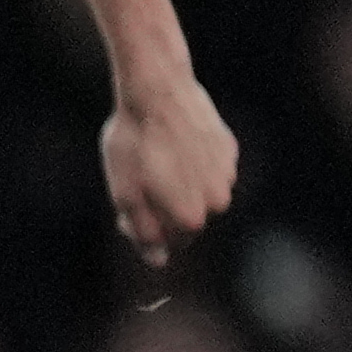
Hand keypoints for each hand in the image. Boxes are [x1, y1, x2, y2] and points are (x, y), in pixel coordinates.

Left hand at [103, 72, 235, 272]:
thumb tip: (158, 260)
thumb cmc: (135, 142)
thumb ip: (143, 231)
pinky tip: (169, 145)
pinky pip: (207, 167)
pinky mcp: (227, 148)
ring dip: (177, 186)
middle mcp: (219, 199)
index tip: (125, 213)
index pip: (171, 242)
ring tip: (152, 161)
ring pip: (198, 192)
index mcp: (193, 216)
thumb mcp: (125, 193)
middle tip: (136, 185)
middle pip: (187, 218)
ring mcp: (227, 172)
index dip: (145, 231)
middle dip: (162, 210)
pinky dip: (188, 163)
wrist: (157, 91)